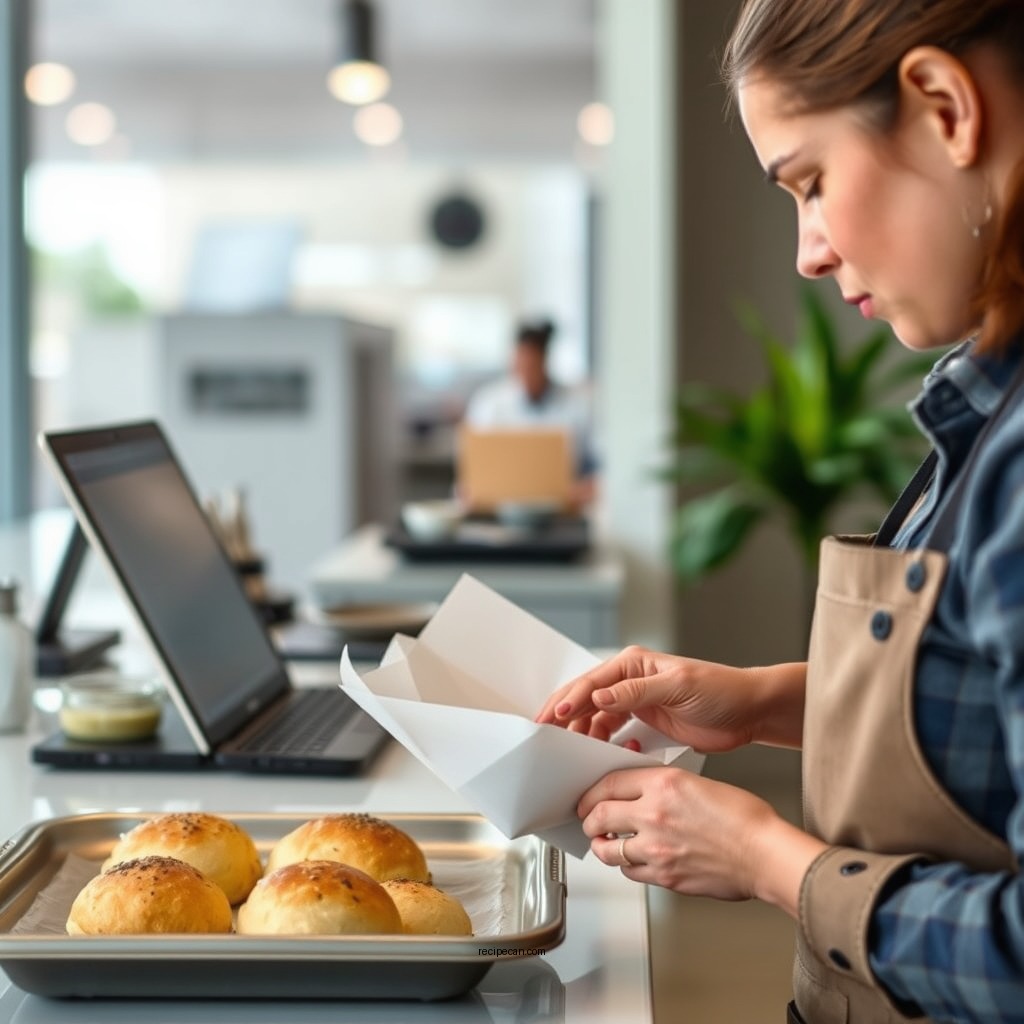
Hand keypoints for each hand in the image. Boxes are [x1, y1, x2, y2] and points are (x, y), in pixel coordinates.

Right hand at [535, 646, 762, 752]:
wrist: (749, 711)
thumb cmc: (720, 690)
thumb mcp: (678, 687)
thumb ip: (637, 692)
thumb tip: (601, 696)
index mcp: (633, 664)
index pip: (592, 683)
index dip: (569, 700)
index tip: (553, 719)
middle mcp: (629, 681)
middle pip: (586, 699)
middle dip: (564, 717)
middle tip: (545, 737)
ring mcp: (636, 703)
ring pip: (596, 719)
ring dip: (582, 734)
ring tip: (569, 754)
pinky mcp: (645, 723)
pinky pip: (613, 734)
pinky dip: (604, 746)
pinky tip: (603, 758)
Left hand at [578, 766, 825, 911]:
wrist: (765, 854)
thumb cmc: (745, 818)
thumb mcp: (698, 783)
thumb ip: (663, 786)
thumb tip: (639, 793)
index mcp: (662, 784)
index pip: (608, 783)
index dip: (591, 792)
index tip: (589, 797)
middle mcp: (653, 814)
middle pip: (598, 815)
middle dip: (588, 819)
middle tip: (588, 821)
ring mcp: (656, 848)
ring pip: (607, 849)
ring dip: (601, 846)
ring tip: (604, 843)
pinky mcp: (664, 876)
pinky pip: (629, 872)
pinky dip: (625, 866)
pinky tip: (631, 860)